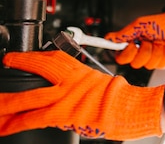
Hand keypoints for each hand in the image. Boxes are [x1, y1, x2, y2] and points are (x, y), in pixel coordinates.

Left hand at [0, 50, 164, 139]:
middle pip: (39, 70)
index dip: (34, 57)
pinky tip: (4, 128)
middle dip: (18, 69)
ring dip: (7, 102)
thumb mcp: (104, 84)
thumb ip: (86, 86)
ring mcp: (66, 97)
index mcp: (82, 72)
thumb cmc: (124, 99)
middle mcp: (72, 82)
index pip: (54, 59)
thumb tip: (75, 94)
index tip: (19, 57)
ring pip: (29, 97)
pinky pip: (33, 119)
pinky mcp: (63, 114)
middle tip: (3, 67)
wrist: (132, 107)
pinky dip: (16, 124)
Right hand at [105, 9, 164, 69]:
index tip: (133, 44)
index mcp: (129, 47)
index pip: (121, 59)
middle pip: (136, 64)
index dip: (128, 53)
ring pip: (150, 65)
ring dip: (157, 50)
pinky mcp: (161, 62)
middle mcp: (138, 55)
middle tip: (149, 40)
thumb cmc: (156, 23)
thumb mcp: (138, 25)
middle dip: (146, 50)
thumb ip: (124, 34)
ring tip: (160, 41)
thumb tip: (109, 38)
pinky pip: (162, 64)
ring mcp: (150, 60)